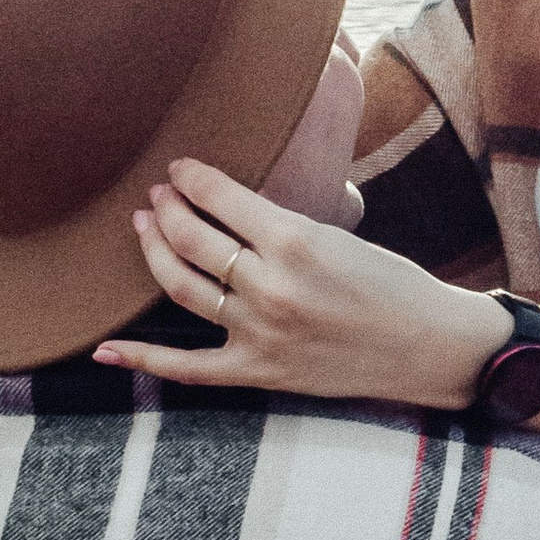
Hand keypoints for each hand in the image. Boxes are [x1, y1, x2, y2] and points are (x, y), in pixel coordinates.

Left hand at [97, 156, 539, 446]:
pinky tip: (106, 348)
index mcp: (296, 241)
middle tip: (154, 194)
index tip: (178, 167)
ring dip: (154, 252)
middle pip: (192, 240)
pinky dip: (144, 359)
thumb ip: (282, 226)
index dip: (190, 178)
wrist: (432, 348)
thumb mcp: (341, 237)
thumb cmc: (394, 286)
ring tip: (143, 226)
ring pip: (183, 288)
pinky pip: (188, 367)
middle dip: (166, 210)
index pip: (220, 198)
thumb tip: (226, 207)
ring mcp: (261, 333)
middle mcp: (272, 286)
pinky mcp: (260, 372)